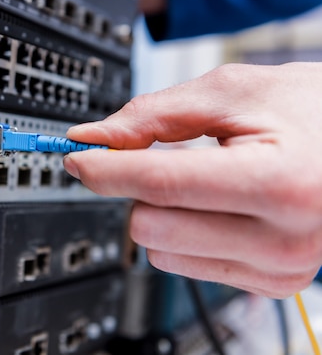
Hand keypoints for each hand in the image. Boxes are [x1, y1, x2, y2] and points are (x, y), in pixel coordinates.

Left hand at [63, 62, 321, 297]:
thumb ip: (153, 115)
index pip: (161, 183)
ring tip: (201, 178)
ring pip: (159, 250)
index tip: (77, 156)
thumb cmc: (310, 111)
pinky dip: (181, 231)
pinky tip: (215, 205)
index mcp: (279, 183)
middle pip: (150, 224)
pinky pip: (183, 264)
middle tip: (156, 156)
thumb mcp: (232, 93)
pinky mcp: (270, 282)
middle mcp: (283, 239)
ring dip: (159, 210)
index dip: (106, 167)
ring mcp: (278, 268)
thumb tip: (93, 136)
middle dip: (136, 186)